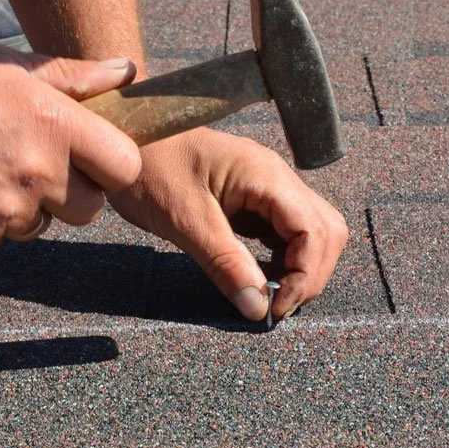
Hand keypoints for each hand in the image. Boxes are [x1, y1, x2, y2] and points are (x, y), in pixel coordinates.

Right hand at [0, 42, 141, 254]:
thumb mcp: (2, 64)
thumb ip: (71, 77)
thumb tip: (125, 72)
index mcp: (51, 123)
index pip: (124, 165)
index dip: (111, 164)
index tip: (92, 157)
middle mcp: (34, 172)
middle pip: (90, 208)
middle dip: (70, 192)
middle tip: (32, 164)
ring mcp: (2, 212)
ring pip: (41, 224)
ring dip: (23, 205)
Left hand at [109, 128, 347, 320]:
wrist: (122, 138)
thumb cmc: (150, 169)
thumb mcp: (185, 222)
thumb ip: (226, 265)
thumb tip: (259, 309)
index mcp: (266, 176)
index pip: (316, 231)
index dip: (306, 276)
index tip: (275, 307)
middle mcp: (276, 178)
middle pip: (325, 232)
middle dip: (310, 274)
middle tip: (275, 305)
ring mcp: (267, 187)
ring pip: (311, 233)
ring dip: (299, 268)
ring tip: (267, 294)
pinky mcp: (253, 199)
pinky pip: (286, 232)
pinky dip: (282, 259)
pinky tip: (259, 275)